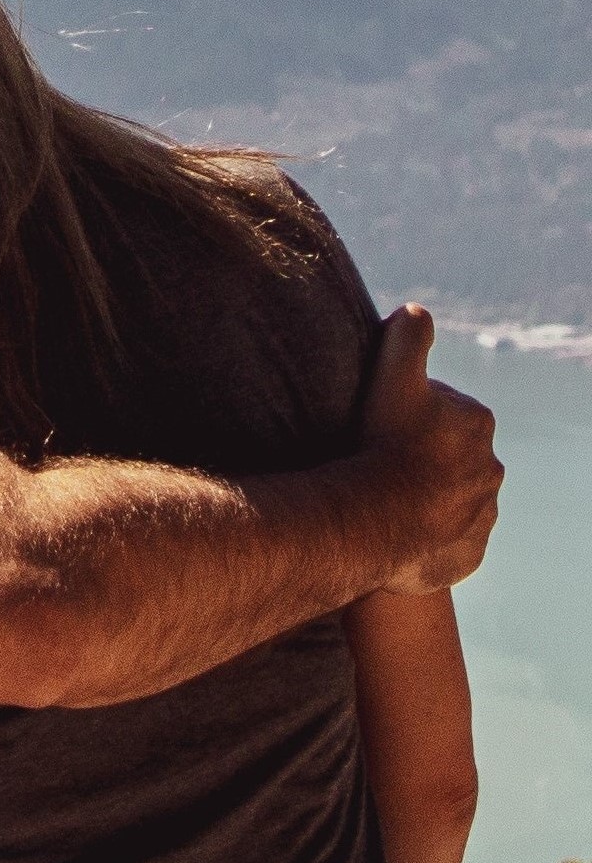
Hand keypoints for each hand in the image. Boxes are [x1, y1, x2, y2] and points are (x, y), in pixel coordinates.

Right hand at [357, 305, 502, 594]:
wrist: (380, 517)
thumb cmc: (385, 444)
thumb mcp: (392, 378)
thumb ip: (406, 339)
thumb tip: (415, 309)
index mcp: (476, 423)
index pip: (440, 410)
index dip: (405, 414)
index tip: (376, 423)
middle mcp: (489, 468)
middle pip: (447, 455)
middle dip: (418, 457)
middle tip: (373, 460)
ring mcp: (480, 513)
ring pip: (449, 498)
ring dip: (421, 497)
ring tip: (380, 498)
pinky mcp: (468, 552)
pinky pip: (446, 540)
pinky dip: (425, 536)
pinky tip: (395, 532)